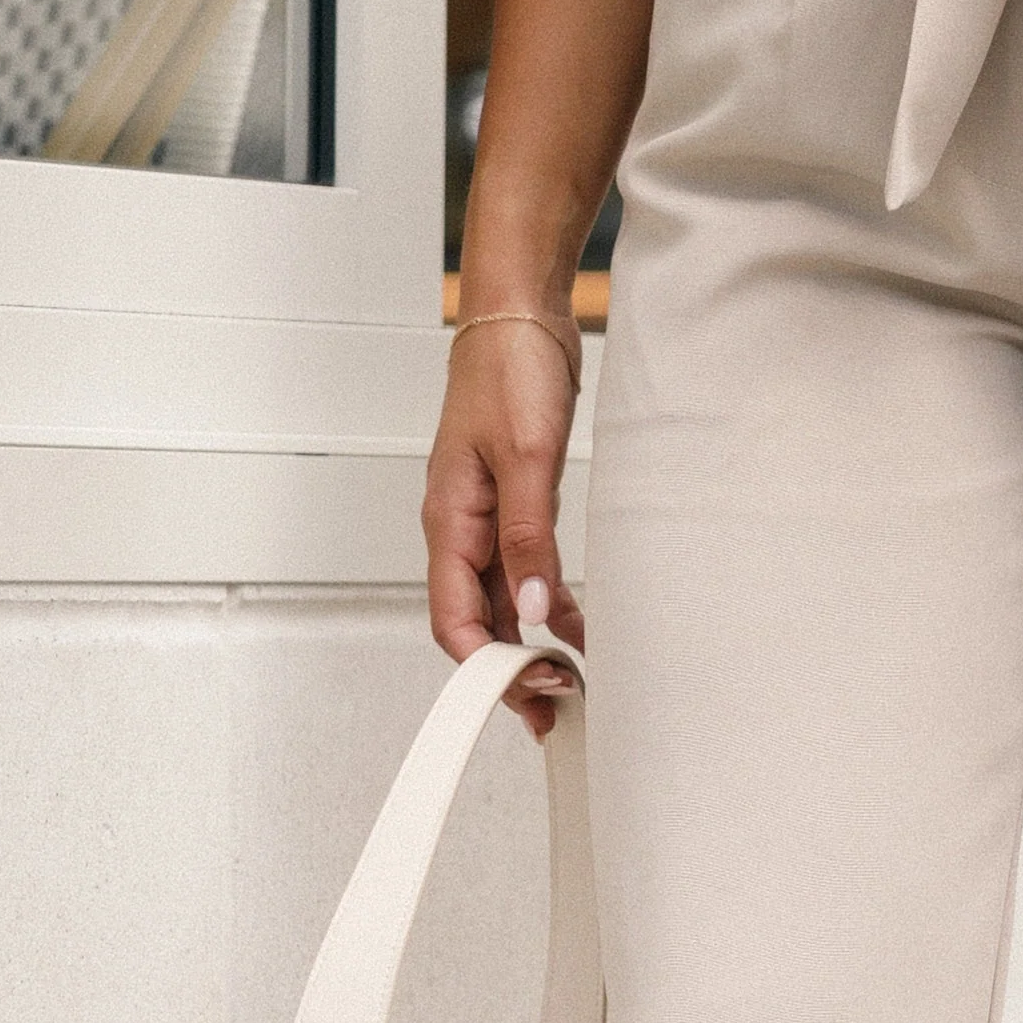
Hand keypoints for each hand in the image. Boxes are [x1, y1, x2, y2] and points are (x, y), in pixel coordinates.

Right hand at [422, 315, 585, 733]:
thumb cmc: (509, 369)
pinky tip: (573, 622)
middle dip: (511, 669)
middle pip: (475, 620)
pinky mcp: (512, 500)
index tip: (531, 696)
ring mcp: (485, 514)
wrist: (521, 314)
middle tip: (557, 708)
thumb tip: (531, 609)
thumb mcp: (526, 457)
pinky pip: (522, 568)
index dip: (488, 667)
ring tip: (570, 681)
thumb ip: (529, 537)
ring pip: (500, 598)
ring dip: (530, 641)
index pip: (454, 621)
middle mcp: (460, 526)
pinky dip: (545, 600)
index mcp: (449, 520)